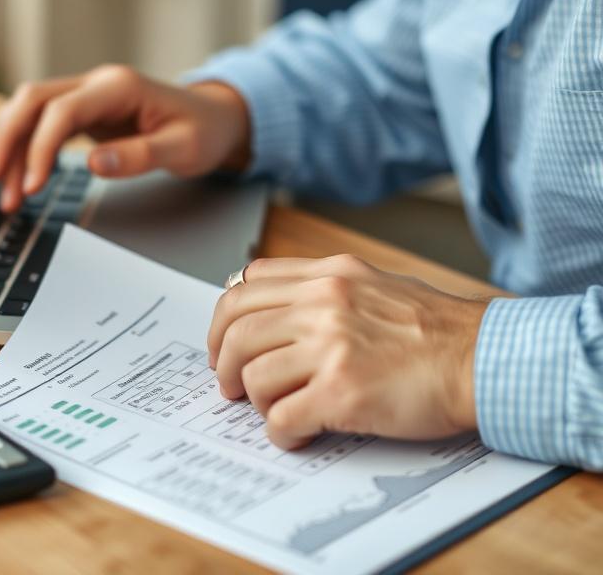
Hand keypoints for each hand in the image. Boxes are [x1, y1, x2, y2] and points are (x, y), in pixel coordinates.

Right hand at [0, 65, 250, 211]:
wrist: (215, 118)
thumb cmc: (204, 132)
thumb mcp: (184, 149)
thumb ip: (140, 156)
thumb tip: (95, 165)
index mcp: (118, 87)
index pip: (61, 110)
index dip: (40, 147)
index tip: (32, 186)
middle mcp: (96, 84)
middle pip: (32, 100)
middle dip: (8, 141)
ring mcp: (87, 95)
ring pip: (29, 110)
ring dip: (9, 146)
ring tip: (2, 192)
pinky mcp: (83, 112)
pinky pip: (41, 124)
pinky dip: (24, 148)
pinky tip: (18, 177)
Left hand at [207, 254, 488, 449]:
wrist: (485, 359)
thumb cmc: (438, 328)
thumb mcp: (374, 282)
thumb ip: (321, 287)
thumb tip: (266, 299)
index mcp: (329, 275)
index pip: (246, 285)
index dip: (225, 320)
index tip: (226, 343)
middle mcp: (323, 303)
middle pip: (238, 329)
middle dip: (224, 363)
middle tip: (231, 385)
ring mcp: (331, 347)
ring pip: (253, 374)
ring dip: (255, 400)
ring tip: (273, 410)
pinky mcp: (342, 392)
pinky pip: (282, 416)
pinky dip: (280, 432)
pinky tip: (298, 433)